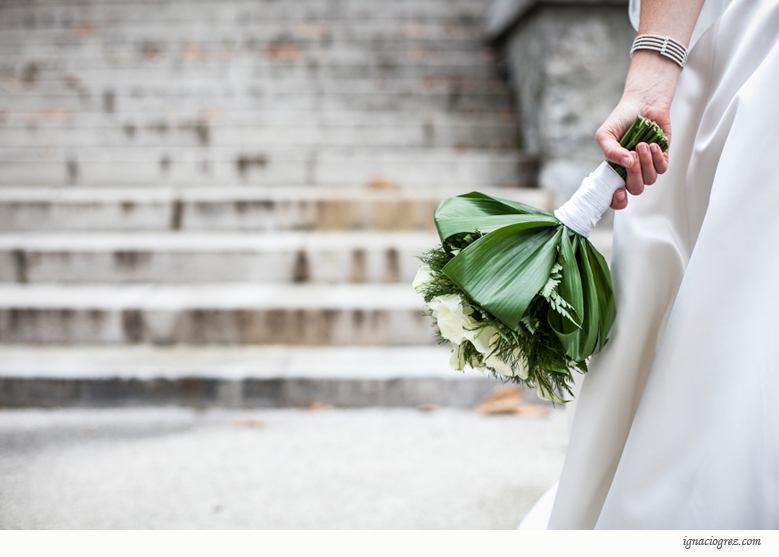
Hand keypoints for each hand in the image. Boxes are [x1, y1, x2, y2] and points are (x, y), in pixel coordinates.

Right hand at [598, 51, 678, 209]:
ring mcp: (647, 165)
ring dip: (647, 163)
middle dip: (634, 175)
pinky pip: (662, 168)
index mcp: (614, 169)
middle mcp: (631, 171)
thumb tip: (627, 163)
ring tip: (642, 144)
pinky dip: (658, 158)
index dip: (617, 200)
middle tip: (632, 155)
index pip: (614, 194)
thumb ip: (610, 151)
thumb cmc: (622, 118)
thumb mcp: (606, 133)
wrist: (643, 102)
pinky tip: (653, 145)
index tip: (619, 192)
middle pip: (635, 188)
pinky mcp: (662, 157)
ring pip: (650, 180)